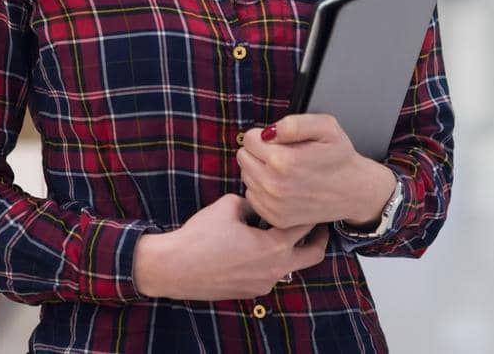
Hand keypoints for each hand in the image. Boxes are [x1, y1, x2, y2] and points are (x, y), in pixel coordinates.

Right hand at [132, 193, 328, 300]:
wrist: (174, 267)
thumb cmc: (200, 235)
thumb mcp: (228, 206)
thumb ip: (253, 202)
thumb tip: (262, 202)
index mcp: (274, 247)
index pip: (305, 226)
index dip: (311, 210)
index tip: (314, 200)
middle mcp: (276, 270)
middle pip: (313, 255)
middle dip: (318, 237)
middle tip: (316, 222)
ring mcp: (264, 285)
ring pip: (291, 266)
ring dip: (291, 248)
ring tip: (279, 230)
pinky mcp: (251, 292)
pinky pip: (271, 274)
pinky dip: (271, 259)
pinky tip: (254, 246)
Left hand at [236, 115, 396, 229]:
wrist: (354, 191)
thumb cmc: (340, 157)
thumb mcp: (326, 127)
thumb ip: (294, 123)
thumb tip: (268, 132)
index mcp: (283, 160)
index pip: (249, 139)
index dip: (263, 136)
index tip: (280, 141)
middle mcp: (274, 186)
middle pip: (243, 157)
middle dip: (258, 152)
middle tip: (282, 154)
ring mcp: (273, 205)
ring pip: (246, 176)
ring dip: (260, 170)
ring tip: (285, 171)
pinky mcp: (276, 218)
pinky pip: (252, 196)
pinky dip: (262, 190)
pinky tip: (283, 186)